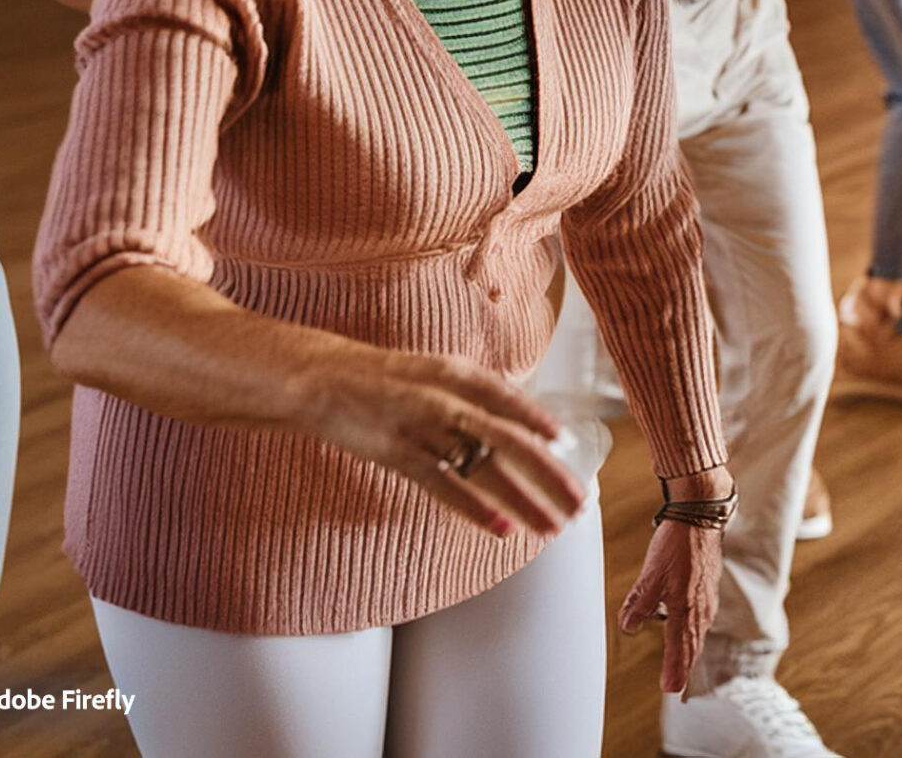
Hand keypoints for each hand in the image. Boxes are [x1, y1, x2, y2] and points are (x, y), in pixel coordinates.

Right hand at [296, 347, 583, 538]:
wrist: (323, 379)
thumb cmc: (389, 379)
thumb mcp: (438, 372)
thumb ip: (478, 394)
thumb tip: (524, 422)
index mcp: (460, 374)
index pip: (511, 401)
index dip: (541, 423)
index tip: (571, 447)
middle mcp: (447, 399)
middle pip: (511, 441)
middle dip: (549, 475)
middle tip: (578, 503)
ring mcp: (424, 429)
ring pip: (485, 470)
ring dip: (524, 501)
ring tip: (552, 528)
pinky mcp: (399, 455)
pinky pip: (444, 486)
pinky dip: (474, 508)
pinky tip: (502, 528)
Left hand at [620, 516, 719, 693]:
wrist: (702, 514)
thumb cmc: (677, 543)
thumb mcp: (650, 574)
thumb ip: (639, 603)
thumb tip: (628, 627)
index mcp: (686, 608)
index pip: (680, 648)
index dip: (674, 669)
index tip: (669, 689)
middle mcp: (701, 607)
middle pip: (693, 644)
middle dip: (684, 666)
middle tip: (677, 687)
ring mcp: (707, 596)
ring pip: (698, 631)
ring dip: (690, 650)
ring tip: (684, 665)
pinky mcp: (708, 584)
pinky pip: (701, 616)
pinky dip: (694, 630)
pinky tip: (691, 628)